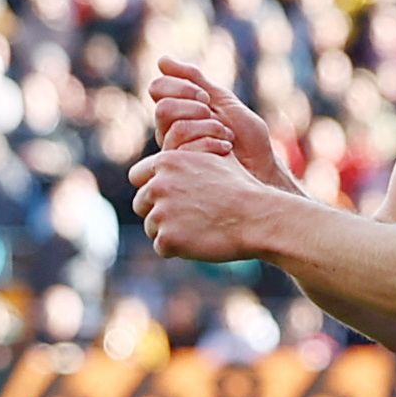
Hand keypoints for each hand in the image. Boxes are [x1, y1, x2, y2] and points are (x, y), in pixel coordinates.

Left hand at [131, 139, 280, 263]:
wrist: (257, 217)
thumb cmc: (243, 188)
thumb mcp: (218, 157)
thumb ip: (191, 154)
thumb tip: (184, 147)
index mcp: (166, 161)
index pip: (138, 176)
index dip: (153, 188)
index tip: (168, 198)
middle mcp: (158, 185)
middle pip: (141, 204)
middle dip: (159, 212)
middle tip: (185, 219)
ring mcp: (160, 213)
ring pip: (151, 228)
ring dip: (169, 232)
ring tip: (198, 230)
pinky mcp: (167, 238)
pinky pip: (162, 248)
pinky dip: (178, 249)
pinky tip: (201, 241)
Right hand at [150, 57, 297, 194]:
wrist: (262, 166)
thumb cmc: (245, 136)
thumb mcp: (221, 100)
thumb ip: (193, 80)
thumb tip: (162, 60)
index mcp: (177, 112)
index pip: (158, 89)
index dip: (181, 87)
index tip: (206, 96)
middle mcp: (169, 131)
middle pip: (162, 108)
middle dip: (194, 107)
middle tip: (213, 114)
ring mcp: (174, 152)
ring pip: (176, 128)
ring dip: (209, 127)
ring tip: (226, 135)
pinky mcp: (183, 170)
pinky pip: (186, 150)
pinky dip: (212, 144)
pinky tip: (226, 150)